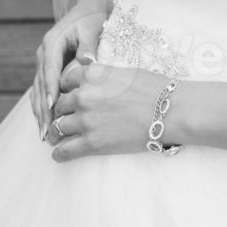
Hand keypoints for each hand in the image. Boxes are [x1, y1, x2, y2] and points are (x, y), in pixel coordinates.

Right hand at [30, 0, 107, 139]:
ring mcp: (44, 61)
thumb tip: (86, 61)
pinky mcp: (49, 67)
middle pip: (41, 84)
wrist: (90, 8)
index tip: (53, 106)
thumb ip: (88, 44)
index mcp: (52, 42)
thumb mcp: (91, 27)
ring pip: (38, 90)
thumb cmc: (93, 17)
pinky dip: (42, 105)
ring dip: (40, 111)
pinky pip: (43, 89)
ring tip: (43, 133)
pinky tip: (45, 121)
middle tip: (46, 130)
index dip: (50, 89)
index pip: (49, 70)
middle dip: (42, 108)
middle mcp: (44, 53)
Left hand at [46, 62, 187, 161]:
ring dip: (57, 132)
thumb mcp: (124, 72)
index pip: (65, 80)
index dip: (67, 89)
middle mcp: (84, 95)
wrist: (169, 111)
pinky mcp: (92, 143)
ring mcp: (86, 120)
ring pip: (57, 127)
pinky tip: (59, 154)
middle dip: (61, 111)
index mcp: (93, 74)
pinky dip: (59, 154)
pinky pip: (64, 151)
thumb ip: (103, 75)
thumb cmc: (154, 88)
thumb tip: (95, 79)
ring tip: (57, 137)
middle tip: (65, 117)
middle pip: (59, 104)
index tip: (70, 96)